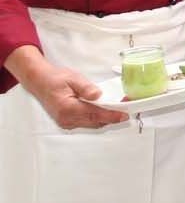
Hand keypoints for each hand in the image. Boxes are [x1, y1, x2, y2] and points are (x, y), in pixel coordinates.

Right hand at [7, 47, 126, 128]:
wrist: (40, 82)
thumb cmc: (55, 79)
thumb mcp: (73, 78)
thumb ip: (86, 88)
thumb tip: (98, 95)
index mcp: (67, 108)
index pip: (95, 114)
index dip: (111, 115)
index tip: (124, 114)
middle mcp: (66, 119)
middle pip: (95, 122)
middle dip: (112, 117)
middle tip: (127, 110)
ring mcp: (66, 122)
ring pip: (92, 124)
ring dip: (105, 118)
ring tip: (119, 110)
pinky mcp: (67, 122)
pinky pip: (86, 123)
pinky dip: (97, 118)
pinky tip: (105, 111)